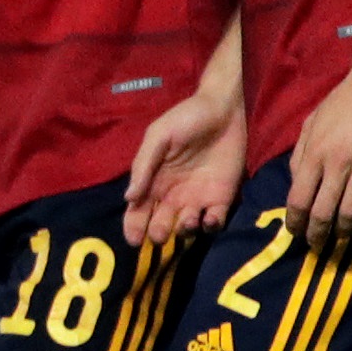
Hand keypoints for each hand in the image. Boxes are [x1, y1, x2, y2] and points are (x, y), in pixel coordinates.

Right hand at [125, 80, 246, 245]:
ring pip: (186, 227)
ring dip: (184, 230)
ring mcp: (197, 198)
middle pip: (160, 224)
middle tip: (160, 234)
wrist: (222, 109)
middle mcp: (173, 195)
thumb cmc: (184, 119)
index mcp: (154, 182)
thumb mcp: (158, 137)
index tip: (133, 241)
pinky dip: (211, 225)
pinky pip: (214, 221)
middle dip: (158, 233)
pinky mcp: (221, 198)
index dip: (133, 227)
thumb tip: (129, 198)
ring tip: (187, 221)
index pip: (138, 211)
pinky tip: (208, 218)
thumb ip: (143, 166)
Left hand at [284, 56, 351, 254]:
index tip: (295, 233)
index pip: (298, 199)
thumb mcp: (311, 122)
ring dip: (344, 231)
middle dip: (317, 235)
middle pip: (322, 212)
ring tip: (341, 236)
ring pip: (351, 213)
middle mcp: (337, 162)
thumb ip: (301, 154)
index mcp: (314, 152)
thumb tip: (295, 184)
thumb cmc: (342, 100)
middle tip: (316, 245)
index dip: (294, 223)